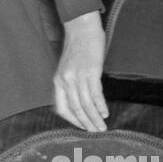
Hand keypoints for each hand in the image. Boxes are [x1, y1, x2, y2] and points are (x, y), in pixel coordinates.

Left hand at [53, 11, 107, 132]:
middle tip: (96, 133)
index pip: (62, 108)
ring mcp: (77, 77)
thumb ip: (70, 84)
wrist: (82, 28)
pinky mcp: (90, 72)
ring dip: (95, 118)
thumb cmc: (77, 48)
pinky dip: (100, 106)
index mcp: (58, 81)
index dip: (72, 121)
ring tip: (102, 127)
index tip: (82, 127)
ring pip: (85, 105)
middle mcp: (65, 81)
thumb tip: (80, 102)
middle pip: (75, 109)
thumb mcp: (68, 68)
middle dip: (86, 123)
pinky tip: (105, 113)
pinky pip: (95, 95)